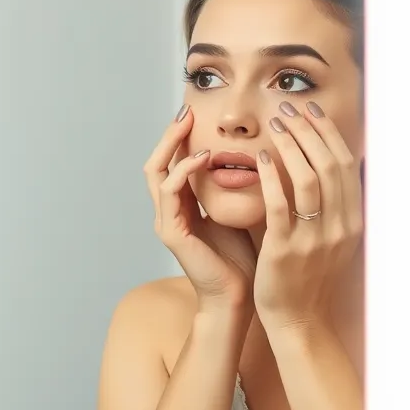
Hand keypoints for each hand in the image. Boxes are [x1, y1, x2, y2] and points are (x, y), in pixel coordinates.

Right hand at [144, 106, 256, 312]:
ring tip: (189, 125)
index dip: (181, 137)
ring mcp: (166, 221)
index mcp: (183, 206)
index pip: (173, 162)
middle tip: (186, 111)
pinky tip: (204, 158)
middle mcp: (169, 211)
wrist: (238, 299)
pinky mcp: (171, 232)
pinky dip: (184, 171)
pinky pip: (170, 192)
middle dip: (169, 135)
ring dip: (171, 146)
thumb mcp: (238, 211)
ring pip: (155, 172)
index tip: (196, 112)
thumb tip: (254, 153)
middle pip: (156, 161)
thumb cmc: (243, 259)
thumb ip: (233, 186)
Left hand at [252, 101, 362, 333]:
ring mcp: (314, 239)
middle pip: (330, 165)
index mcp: (352, 221)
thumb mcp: (332, 237)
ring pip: (309, 180)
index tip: (309, 109)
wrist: (298, 320)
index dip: (328, 132)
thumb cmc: (309, 275)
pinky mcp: (285, 249)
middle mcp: (339, 227)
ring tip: (274, 125)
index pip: (345, 164)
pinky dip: (272, 178)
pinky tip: (260, 158)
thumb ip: (332, 203)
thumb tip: (328, 162)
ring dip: (292, 146)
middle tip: (288, 109)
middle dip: (309, 131)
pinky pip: (280, 206)